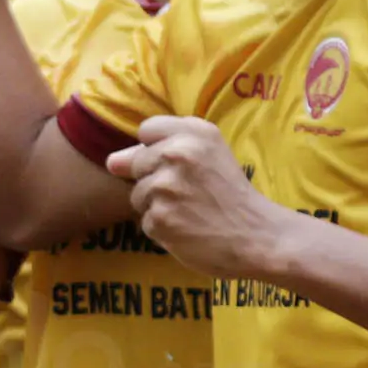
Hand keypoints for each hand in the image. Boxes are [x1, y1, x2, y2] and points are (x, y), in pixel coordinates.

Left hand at [106, 116, 300, 280]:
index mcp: (194, 132)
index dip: (157, 149)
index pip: (146, 131)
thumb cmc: (233, 195)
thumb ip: (165, 146)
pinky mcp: (160, 219)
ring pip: (138, 195)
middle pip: (137, 163)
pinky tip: (187, 229)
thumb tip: (110, 161)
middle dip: (154, 179)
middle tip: (188, 193)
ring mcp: (166, 188)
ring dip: (157, 206)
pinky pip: (145, 222)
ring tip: (189, 213)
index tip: (178, 165)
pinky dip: (163, 229)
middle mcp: (177, 154)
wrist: (257, 237)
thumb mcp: (212, 153)